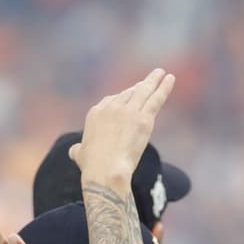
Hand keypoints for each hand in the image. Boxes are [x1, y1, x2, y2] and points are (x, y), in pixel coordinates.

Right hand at [68, 68, 174, 182]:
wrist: (106, 170)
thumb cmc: (93, 167)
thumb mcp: (80, 155)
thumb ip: (78, 149)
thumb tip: (73, 151)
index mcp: (96, 113)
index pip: (112, 99)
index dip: (123, 98)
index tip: (130, 95)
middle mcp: (112, 108)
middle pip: (129, 93)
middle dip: (139, 87)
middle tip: (149, 81)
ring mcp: (129, 111)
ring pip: (144, 92)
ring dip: (153, 81)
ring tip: (162, 72)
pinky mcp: (144, 119)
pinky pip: (156, 99)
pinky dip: (164, 88)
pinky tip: (170, 79)